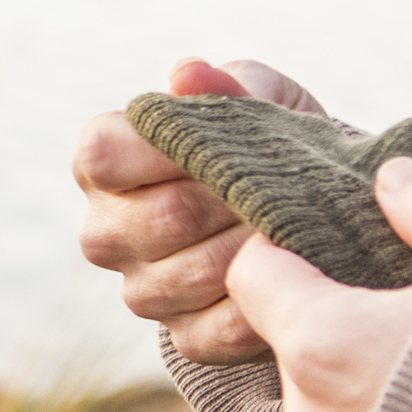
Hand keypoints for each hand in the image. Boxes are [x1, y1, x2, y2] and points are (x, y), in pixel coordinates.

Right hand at [77, 56, 328, 364]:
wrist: (310, 218)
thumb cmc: (269, 148)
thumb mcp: (261, 102)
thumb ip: (229, 85)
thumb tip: (188, 73)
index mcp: (101, 163)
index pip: (106, 155)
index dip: (173, 149)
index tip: (232, 144)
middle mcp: (104, 232)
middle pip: (163, 218)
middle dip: (235, 201)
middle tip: (286, 188)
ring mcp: (140, 290)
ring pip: (193, 275)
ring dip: (256, 251)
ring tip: (298, 227)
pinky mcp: (183, 337)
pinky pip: (220, 328)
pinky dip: (265, 304)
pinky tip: (294, 277)